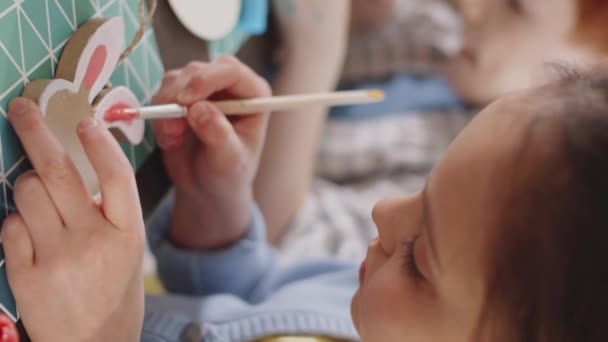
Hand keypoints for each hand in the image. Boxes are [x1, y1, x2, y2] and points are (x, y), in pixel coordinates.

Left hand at [1, 98, 144, 341]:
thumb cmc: (112, 296)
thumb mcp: (127, 253)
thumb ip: (109, 214)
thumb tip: (79, 165)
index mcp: (128, 235)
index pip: (116, 177)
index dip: (100, 144)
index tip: (85, 120)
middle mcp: (95, 242)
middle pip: (60, 172)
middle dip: (35, 132)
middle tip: (22, 110)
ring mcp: (59, 258)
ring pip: (27, 192)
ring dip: (27, 185)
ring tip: (38, 201)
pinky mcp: (27, 275)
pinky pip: (10, 226)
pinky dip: (16, 222)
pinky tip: (31, 238)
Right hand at [152, 56, 270, 249]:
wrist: (207, 187)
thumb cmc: (228, 174)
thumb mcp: (228, 161)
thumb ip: (218, 134)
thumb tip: (200, 109)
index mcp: (253, 94)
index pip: (230, 70)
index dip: (205, 79)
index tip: (185, 101)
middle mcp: (229, 85)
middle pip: (198, 70)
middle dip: (179, 97)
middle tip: (174, 129)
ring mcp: (204, 88)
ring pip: (175, 80)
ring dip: (166, 109)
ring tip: (174, 140)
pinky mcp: (180, 96)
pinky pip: (161, 95)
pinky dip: (159, 117)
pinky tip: (171, 140)